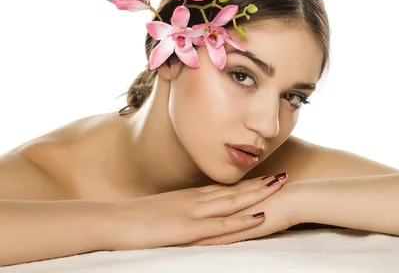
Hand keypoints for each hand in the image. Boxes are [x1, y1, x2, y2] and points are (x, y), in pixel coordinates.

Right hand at [106, 173, 287, 250]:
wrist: (110, 221)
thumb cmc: (130, 219)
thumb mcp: (158, 212)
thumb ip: (175, 212)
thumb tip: (182, 217)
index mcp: (188, 197)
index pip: (223, 188)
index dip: (245, 184)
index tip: (263, 178)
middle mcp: (195, 200)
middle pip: (234, 190)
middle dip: (259, 184)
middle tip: (281, 176)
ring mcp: (194, 213)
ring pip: (234, 202)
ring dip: (258, 194)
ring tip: (279, 185)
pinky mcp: (189, 228)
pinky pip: (222, 224)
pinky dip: (243, 219)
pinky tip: (259, 215)